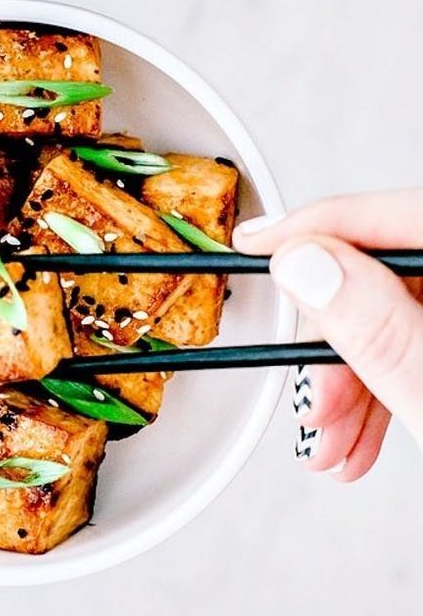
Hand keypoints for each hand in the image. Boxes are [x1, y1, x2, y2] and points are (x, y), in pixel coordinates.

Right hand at [233, 189, 422, 480]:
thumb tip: (304, 264)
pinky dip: (383, 391)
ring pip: (396, 317)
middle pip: (385, 276)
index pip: (389, 216)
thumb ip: (375, 329)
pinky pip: (417, 343)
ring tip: (329, 442)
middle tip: (306, 393)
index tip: (252, 244)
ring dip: (351, 383)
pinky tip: (357, 438)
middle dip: (333, 346)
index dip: (310, 228)